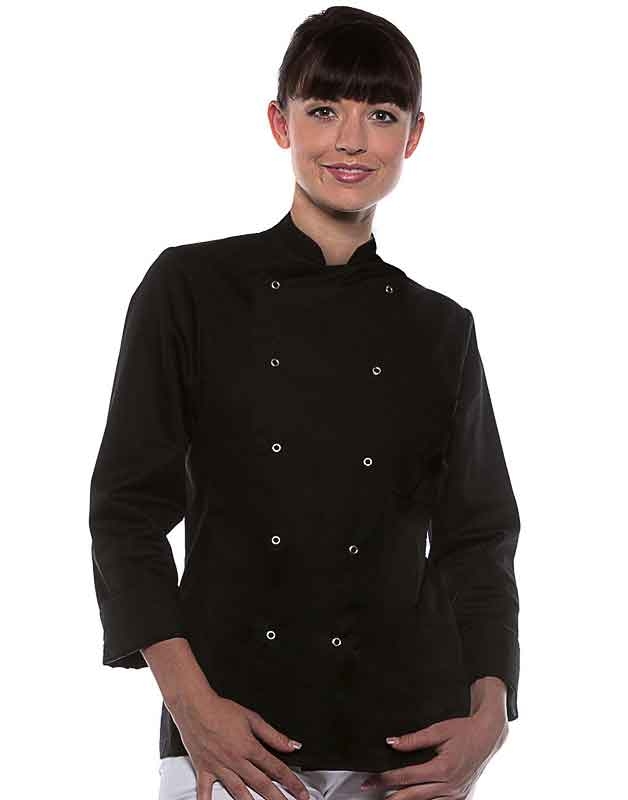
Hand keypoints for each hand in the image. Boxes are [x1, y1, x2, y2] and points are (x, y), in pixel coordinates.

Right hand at [168, 690, 310, 799]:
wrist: (194, 706)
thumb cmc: (221, 710)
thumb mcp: (252, 718)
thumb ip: (274, 735)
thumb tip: (292, 745)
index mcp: (249, 747)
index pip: (276, 769)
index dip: (292, 782)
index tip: (301, 793)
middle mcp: (236, 761)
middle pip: (262, 784)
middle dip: (278, 798)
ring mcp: (219, 768)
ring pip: (239, 792)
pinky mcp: (204, 770)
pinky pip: (205, 792)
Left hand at [360, 709, 508, 799]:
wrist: (489, 736)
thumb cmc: (464, 730)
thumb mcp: (438, 730)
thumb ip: (414, 739)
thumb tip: (391, 743)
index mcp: (443, 769)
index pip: (407, 777)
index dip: (386, 778)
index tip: (371, 779)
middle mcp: (450, 786)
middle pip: (413, 795)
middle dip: (389, 794)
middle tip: (370, 789)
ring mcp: (456, 794)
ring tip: (387, 798)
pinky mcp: (461, 797)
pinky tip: (412, 799)